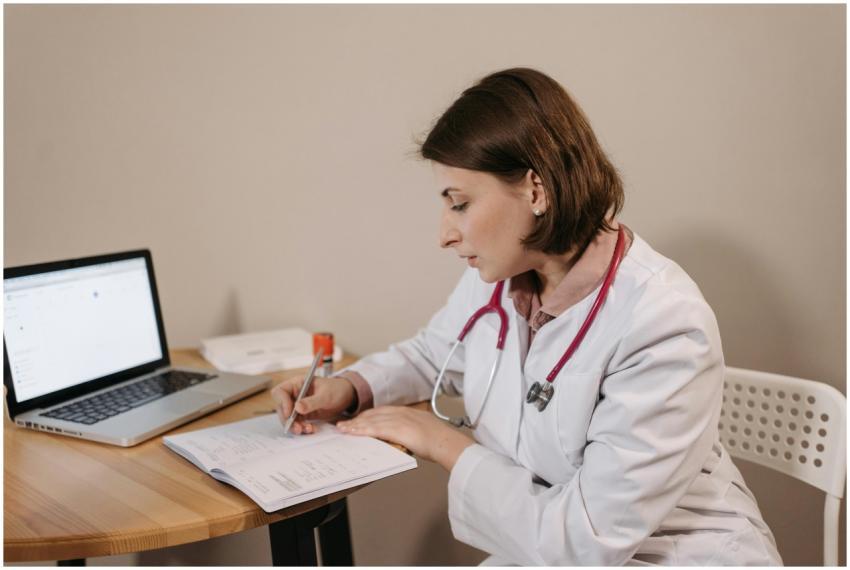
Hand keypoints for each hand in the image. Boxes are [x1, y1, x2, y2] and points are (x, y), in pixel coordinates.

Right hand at [270, 375, 355, 434]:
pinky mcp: (303, 415)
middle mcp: (295, 394)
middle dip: (288, 419)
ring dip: (295, 426)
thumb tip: (297, 408)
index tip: (290, 413)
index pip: (280, 392)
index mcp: (297, 383)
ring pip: (288, 418)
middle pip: (282, 408)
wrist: (346, 397)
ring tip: (307, 430)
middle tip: (298, 428)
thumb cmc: (336, 389)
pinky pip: (297, 423)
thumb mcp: (325, 395)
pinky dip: (302, 428)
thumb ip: (312, 402)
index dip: (282, 403)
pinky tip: (311, 429)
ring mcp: (298, 405)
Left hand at [336, 406, 473, 470]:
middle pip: (374, 414)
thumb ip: (411, 431)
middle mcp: (401, 413)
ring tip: (343, 429)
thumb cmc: (439, 440)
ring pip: (370, 421)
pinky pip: (373, 429)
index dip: (369, 415)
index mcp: (408, 412)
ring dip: (355, 425)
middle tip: (345, 423)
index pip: (383, 411)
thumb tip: (404, 438)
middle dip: (358, 419)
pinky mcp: (395, 429)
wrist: (445, 442)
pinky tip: (351, 432)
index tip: (359, 418)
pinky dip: (360, 430)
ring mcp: (397, 420)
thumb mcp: (424, 431)